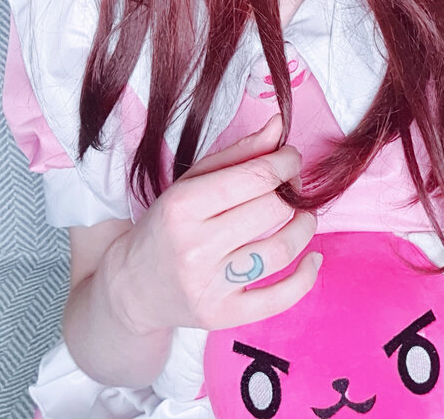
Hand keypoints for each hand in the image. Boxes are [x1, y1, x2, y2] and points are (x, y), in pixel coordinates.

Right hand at [108, 114, 320, 335]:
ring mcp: (209, 286)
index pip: (254, 177)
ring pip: (280, 251)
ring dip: (305, 227)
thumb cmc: (167, 225)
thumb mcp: (191, 181)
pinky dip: (306, 277)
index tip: (290, 159)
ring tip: (304, 216)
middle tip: (294, 186)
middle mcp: (195, 247)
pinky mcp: (222, 316)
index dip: (284, 163)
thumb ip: (238, 153)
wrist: (131, 286)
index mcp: (183, 206)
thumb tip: (279, 126)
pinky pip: (278, 299)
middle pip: (271, 210)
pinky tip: (312, 257)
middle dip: (293, 191)